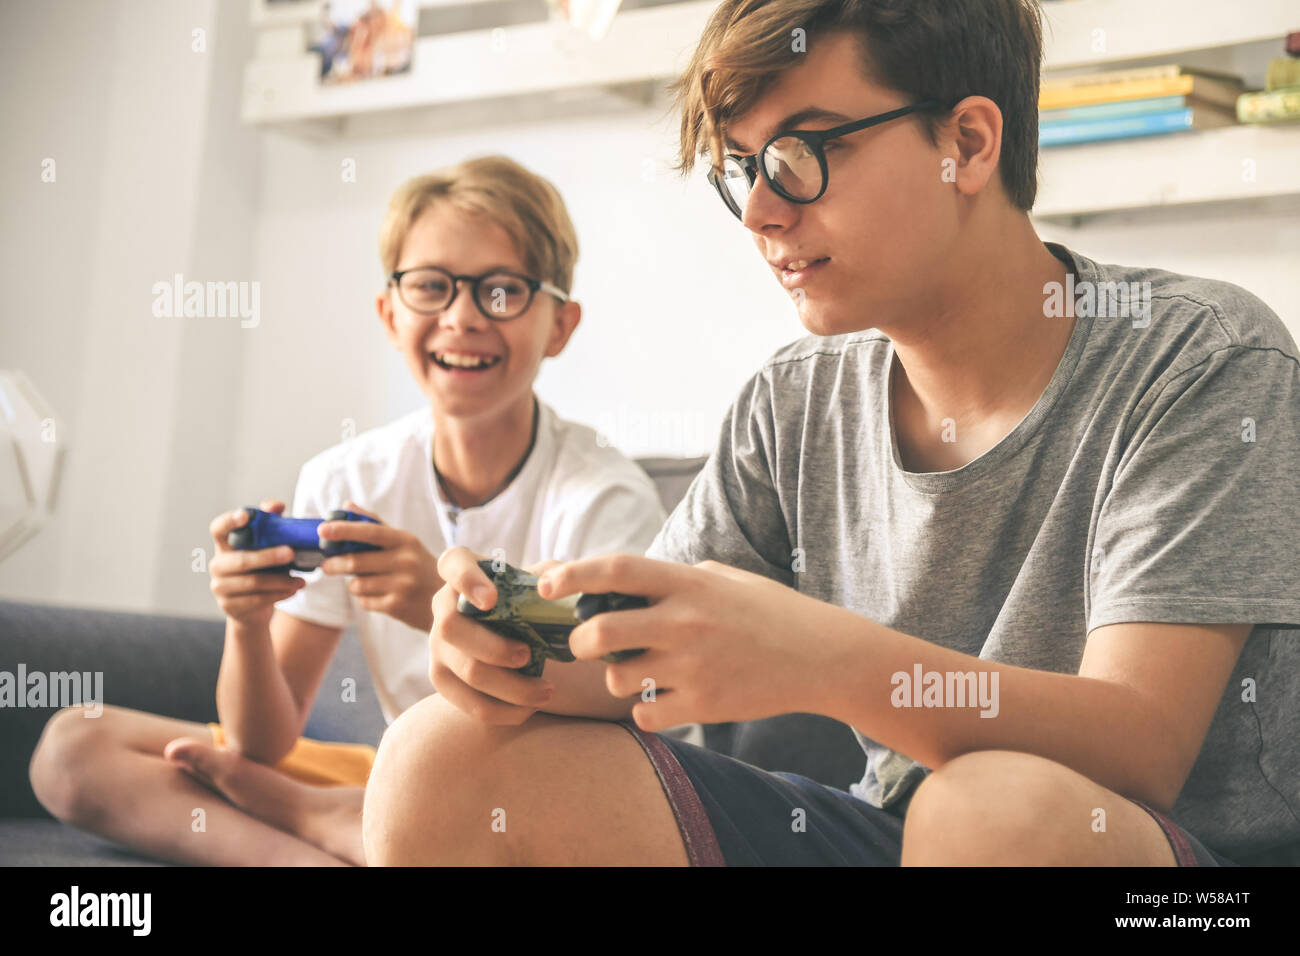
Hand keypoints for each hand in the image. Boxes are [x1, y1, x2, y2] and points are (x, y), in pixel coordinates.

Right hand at [208, 499, 305, 629]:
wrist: (252, 608)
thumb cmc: (262, 569)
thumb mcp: (266, 547)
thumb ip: (270, 523)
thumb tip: (277, 506)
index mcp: (225, 545)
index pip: (219, 529)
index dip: (230, 521)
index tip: (246, 515)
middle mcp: (218, 565)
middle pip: (242, 560)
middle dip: (268, 556)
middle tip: (291, 553)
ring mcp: (220, 587)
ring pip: (253, 582)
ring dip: (280, 580)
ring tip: (301, 580)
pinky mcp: (229, 606)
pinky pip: (257, 600)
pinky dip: (278, 595)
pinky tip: (293, 590)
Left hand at [318, 500, 441, 631]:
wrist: (449, 599)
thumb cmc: (420, 566)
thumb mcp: (405, 543)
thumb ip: (376, 524)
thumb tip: (347, 505)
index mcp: (405, 540)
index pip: (370, 532)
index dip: (344, 530)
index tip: (322, 530)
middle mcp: (405, 561)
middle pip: (356, 562)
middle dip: (335, 564)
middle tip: (326, 565)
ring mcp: (402, 585)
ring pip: (357, 584)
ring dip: (354, 584)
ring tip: (365, 582)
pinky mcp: (398, 606)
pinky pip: (365, 602)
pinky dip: (365, 599)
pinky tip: (379, 596)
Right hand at [428, 547, 558, 724]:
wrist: (504, 625)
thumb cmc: (524, 595)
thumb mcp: (537, 577)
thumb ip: (551, 575)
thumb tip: (555, 588)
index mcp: (461, 569)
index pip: (453, 564)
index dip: (468, 581)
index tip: (492, 600)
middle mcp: (441, 605)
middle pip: (451, 628)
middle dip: (493, 647)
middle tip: (529, 655)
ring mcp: (437, 644)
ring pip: (467, 672)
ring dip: (511, 687)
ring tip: (547, 690)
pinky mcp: (442, 679)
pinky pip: (470, 704)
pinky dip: (504, 711)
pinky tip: (530, 707)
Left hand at [538, 555, 831, 731]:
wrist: (821, 657)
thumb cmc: (769, 612)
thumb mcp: (722, 578)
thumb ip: (673, 578)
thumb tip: (618, 580)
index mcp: (688, 583)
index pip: (616, 569)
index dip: (573, 573)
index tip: (546, 581)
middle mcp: (685, 622)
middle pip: (601, 632)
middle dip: (579, 641)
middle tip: (585, 643)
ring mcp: (693, 667)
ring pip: (617, 679)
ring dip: (616, 678)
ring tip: (640, 671)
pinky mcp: (703, 706)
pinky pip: (644, 716)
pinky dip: (643, 711)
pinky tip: (662, 699)